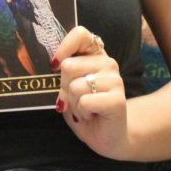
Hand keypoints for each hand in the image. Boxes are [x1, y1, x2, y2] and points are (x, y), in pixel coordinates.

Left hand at [53, 26, 129, 159]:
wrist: (107, 136)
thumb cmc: (85, 110)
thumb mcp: (68, 88)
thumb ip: (61, 74)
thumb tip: (53, 64)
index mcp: (95, 55)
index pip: (81, 34)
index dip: (64, 46)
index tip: (55, 64)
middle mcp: (107, 63)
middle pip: (68, 66)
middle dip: (64, 87)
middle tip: (76, 98)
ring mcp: (114, 80)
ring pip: (74, 86)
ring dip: (73, 103)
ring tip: (85, 109)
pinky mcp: (117, 99)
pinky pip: (84, 102)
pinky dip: (82, 113)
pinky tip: (92, 115)